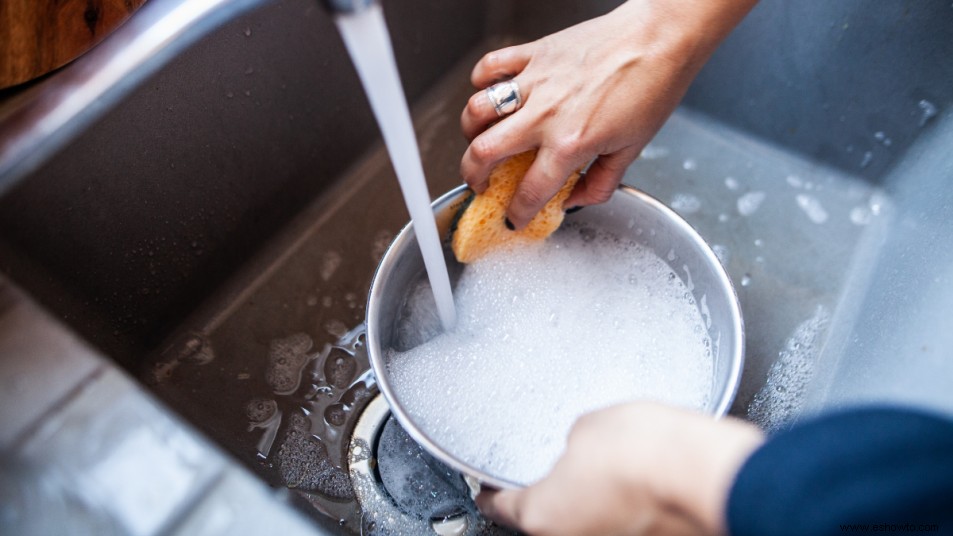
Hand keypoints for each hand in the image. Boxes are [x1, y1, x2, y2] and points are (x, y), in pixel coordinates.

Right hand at [460, 0, 755, 228]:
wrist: (660, 38)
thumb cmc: (653, 86)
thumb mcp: (633, 149)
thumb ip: (601, 183)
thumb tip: (577, 198)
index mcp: (570, 144)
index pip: (529, 192)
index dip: (517, 213)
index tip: (514, 218)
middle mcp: (545, 115)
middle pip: (483, 154)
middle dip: (473, 178)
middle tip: (479, 184)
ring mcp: (534, 82)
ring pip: (476, 112)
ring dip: (470, 132)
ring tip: (479, 140)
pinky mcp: (533, 54)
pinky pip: (489, 68)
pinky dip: (481, 83)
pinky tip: (489, 93)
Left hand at [476, 403, 763, 535]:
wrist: (702, 474)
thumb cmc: (644, 451)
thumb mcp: (588, 427)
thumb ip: (572, 443)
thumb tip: (579, 446)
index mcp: (542, 515)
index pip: (501, 507)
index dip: (493, 494)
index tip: (488, 490)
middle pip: (546, 522)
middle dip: (552, 498)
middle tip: (562, 472)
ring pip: (587, 526)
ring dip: (591, 505)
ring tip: (612, 475)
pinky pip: (621, 525)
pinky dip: (624, 510)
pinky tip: (639, 487)